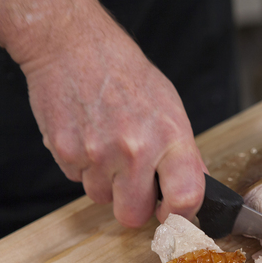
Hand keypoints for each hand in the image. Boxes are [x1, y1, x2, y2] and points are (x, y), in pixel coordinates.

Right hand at [21, 15, 205, 226]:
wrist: (76, 46)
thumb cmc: (128, 75)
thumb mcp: (171, 108)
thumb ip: (184, 153)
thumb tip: (196, 188)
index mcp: (170, 138)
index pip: (185, 199)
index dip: (180, 215)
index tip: (173, 212)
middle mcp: (134, 150)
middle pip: (133, 216)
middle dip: (134, 205)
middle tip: (135, 183)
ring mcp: (97, 154)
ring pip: (102, 198)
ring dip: (106, 183)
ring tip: (108, 146)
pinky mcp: (65, 153)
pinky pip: (77, 180)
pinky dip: (83, 167)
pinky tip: (89, 137)